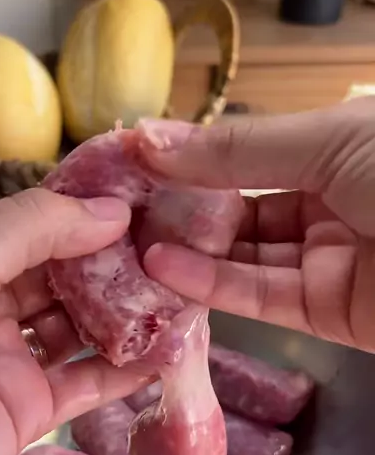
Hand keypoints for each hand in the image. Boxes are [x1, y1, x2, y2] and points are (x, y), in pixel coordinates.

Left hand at [0, 189, 149, 454]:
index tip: (146, 201)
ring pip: (81, 329)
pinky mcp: (26, 413)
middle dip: (115, 263)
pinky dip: (126, 370)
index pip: (37, 225)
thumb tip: (111, 210)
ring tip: (181, 294)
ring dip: (127, 314)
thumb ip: (35, 226)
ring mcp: (7, 360)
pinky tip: (167, 351)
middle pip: (64, 276)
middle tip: (174, 248)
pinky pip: (85, 385)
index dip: (88, 213)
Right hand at [140, 99, 374, 352]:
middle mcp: (325, 206)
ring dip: (187, 253)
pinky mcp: (325, 315)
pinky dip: (210, 285)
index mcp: (332, 151)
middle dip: (181, 213)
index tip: (132, 163)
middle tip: (121, 212)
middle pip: (239, 214)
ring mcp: (325, 262)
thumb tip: (149, 139)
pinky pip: (260, 297)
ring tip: (129, 243)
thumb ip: (237, 149)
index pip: (246, 158)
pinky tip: (163, 267)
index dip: (191, 162)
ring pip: (243, 260)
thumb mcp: (328, 141)